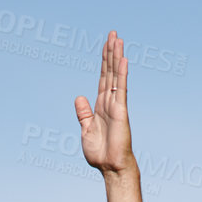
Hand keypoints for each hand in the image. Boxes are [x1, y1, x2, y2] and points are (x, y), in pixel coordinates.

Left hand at [75, 30, 133, 173]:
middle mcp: (110, 102)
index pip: (103, 78)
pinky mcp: (121, 111)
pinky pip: (121, 89)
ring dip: (116, 57)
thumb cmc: (100, 153)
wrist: (110, 167)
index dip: (104, 61)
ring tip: (117, 39)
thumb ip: (83, 113)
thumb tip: (79, 97)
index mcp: (101, 105)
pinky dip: (121, 74)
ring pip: (116, 76)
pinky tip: (123, 60)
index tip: (106, 45)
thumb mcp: (85, 130)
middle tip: (113, 33)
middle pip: (110, 72)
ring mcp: (116, 105)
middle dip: (111, 52)